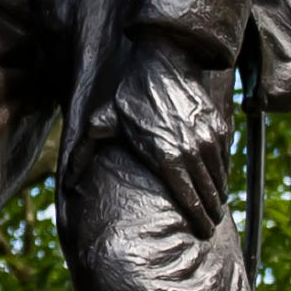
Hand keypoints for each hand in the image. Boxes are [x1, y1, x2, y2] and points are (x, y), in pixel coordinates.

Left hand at [91, 29, 230, 234]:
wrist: (161, 59)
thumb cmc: (128, 94)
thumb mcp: (100, 123)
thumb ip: (82, 155)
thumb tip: (66, 184)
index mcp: (166, 157)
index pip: (189, 199)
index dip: (198, 219)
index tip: (203, 232)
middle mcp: (192, 150)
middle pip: (209, 192)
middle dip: (212, 211)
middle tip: (210, 225)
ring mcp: (208, 137)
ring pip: (220, 175)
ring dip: (219, 192)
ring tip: (216, 205)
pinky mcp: (217, 123)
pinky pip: (224, 155)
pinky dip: (222, 168)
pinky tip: (218, 177)